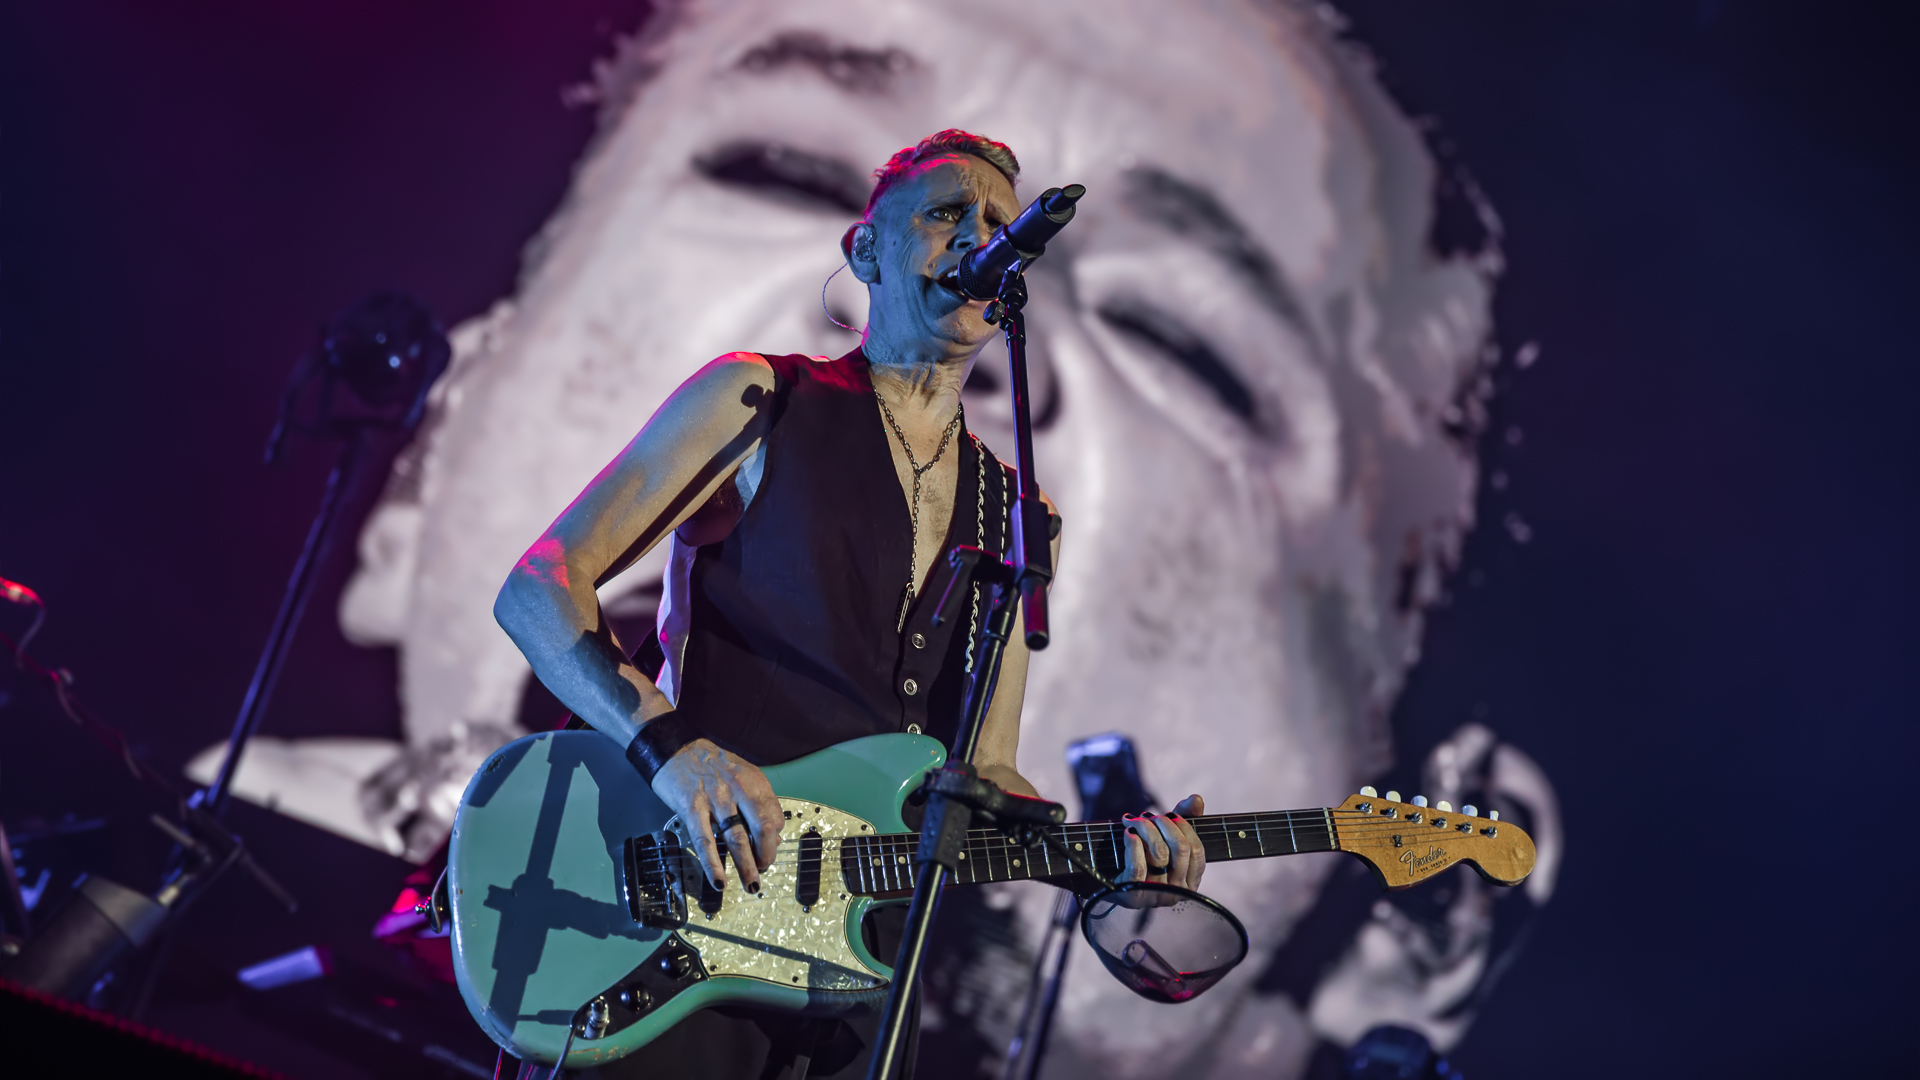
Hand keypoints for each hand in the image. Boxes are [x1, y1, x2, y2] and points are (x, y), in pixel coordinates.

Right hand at [649, 738, 782, 891]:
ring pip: (737, 838)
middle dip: (766, 855)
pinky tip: (719, 881)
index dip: (775, 839)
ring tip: (751, 884)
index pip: (774, 816)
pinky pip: (705, 841)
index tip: (769, 850)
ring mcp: (715, 798)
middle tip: (762, 870)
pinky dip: (713, 864)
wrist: (675, 747)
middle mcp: (738, 789)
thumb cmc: (709, 764)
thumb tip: (770, 837)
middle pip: (762, 828)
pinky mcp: (692, 807)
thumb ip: (755, 803)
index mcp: (753, 781)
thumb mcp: (739, 776)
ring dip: (746, 865)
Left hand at [1118, 794, 1205, 890]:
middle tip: (1147, 815)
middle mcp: (1176, 893)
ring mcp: (1155, 896)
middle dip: (1163, 823)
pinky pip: (1138, 867)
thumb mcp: (1164, 837)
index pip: (1196, 850)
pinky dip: (1133, 845)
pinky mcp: (1132, 896)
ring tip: (1133, 821)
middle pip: (1180, 848)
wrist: (1106, 881)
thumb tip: (1196, 798)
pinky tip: (1128, 833)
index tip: (1168, 813)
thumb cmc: (1141, 857)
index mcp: (1189, 882)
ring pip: (1159, 854)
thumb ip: (1184, 817)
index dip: (1184, 826)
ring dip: (1145, 829)